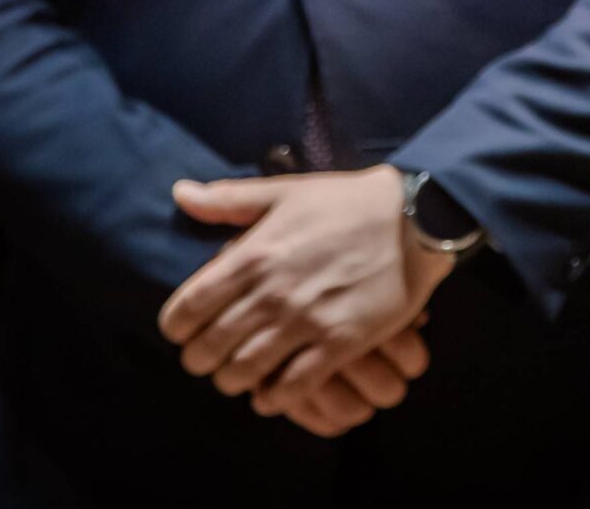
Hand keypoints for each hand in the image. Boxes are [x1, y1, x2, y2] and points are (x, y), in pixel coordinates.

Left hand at [158, 167, 455, 428]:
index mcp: (253, 254)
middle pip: (210, 348)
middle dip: (200, 360)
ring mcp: (306, 320)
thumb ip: (228, 199)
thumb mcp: (284, 191)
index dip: (176, 328)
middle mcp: (273, 292)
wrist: (414, 219)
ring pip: (244, 372)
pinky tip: (272, 392)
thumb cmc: (346, 203)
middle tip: (207, 359)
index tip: (182, 332)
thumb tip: (180, 194)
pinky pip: (292, 386)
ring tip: (237, 376)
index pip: (188, 308)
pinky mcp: (340, 342)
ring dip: (233, 380)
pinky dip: (274, 398)